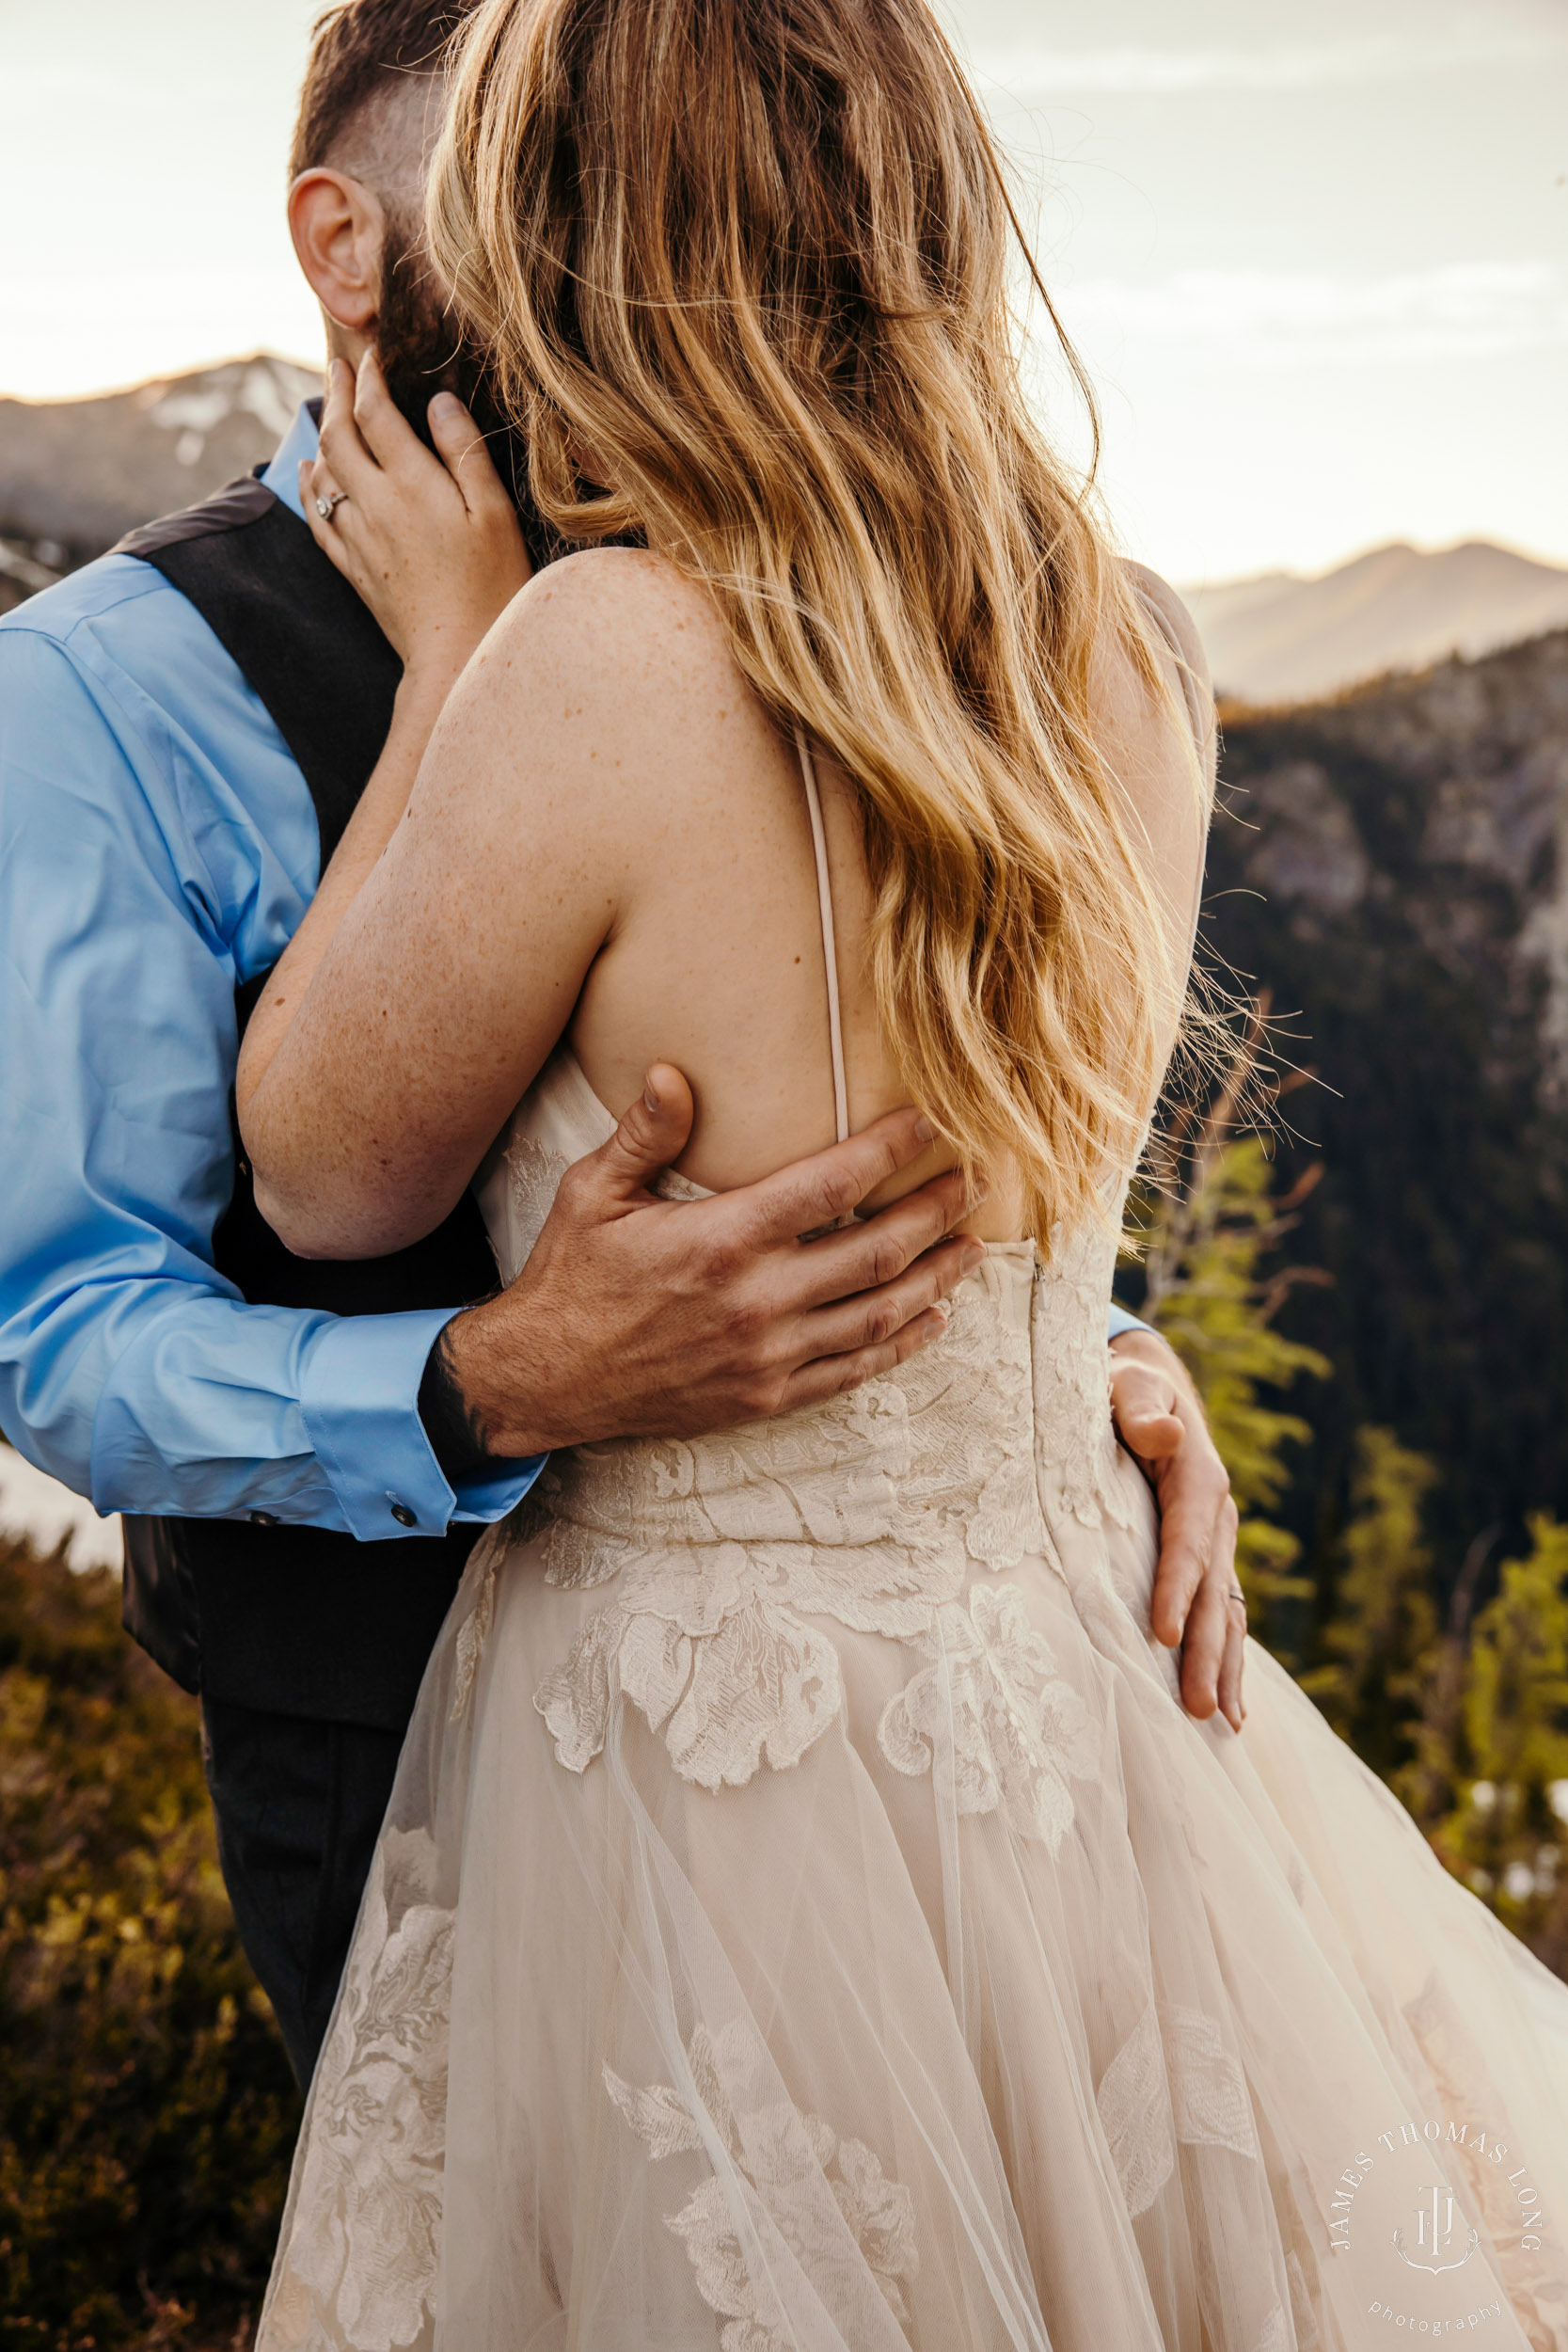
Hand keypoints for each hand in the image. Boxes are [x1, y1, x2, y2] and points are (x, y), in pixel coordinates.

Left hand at [301, 351, 531, 678]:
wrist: (458, 656)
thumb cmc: (492, 585)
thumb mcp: (495, 512)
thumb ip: (464, 452)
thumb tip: (438, 401)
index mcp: (412, 483)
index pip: (374, 412)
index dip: (369, 377)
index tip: (373, 355)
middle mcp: (375, 504)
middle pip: (337, 434)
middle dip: (335, 393)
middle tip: (340, 367)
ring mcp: (358, 537)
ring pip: (324, 471)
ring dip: (322, 432)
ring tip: (329, 408)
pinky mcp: (353, 568)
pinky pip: (317, 516)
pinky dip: (309, 485)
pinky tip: (310, 470)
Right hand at [440, 1065, 983, 1455]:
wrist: (544, 1379)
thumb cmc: (571, 1277)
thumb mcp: (592, 1193)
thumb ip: (643, 1134)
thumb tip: (672, 1072)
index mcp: (721, 1239)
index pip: (832, 1185)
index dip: (893, 1149)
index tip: (934, 1121)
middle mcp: (756, 1300)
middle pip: (877, 1249)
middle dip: (937, 1210)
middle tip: (980, 1179)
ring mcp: (767, 1355)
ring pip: (879, 1313)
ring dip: (936, 1278)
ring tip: (973, 1247)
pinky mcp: (766, 1396)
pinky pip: (852, 1370)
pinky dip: (901, 1344)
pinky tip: (932, 1318)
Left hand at [1107, 1327, 1244, 1730]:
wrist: (1150, 1393)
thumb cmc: (1126, 1392)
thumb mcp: (1130, 1386)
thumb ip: (1142, 1409)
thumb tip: (1163, 1434)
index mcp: (1197, 1478)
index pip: (1187, 1540)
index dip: (1176, 1587)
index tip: (1159, 1633)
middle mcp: (1216, 1517)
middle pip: (1213, 1592)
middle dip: (1205, 1650)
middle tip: (1195, 1706)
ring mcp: (1216, 1544)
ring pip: (1225, 1613)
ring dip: (1221, 1667)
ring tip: (1219, 1722)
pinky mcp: (1206, 1563)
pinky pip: (1221, 1616)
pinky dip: (1224, 1660)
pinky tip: (1225, 1708)